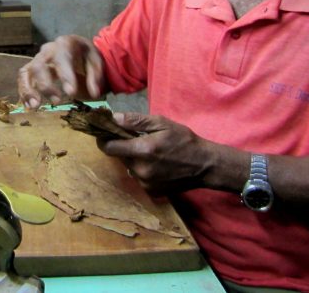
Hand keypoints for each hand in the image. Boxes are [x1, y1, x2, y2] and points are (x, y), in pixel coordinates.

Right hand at [17, 35, 105, 109]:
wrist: (78, 52)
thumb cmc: (86, 56)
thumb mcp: (96, 61)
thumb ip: (95, 76)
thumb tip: (94, 93)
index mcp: (65, 44)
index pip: (62, 57)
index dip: (65, 75)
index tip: (71, 92)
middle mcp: (47, 50)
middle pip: (39, 65)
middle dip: (46, 85)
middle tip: (57, 101)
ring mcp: (37, 59)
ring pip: (26, 72)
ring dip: (28, 90)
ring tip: (36, 106)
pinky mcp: (32, 69)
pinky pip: (23, 79)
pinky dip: (23, 92)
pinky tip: (29, 106)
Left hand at [98, 112, 215, 194]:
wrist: (204, 165)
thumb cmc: (184, 140)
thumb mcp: (162, 123)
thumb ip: (135, 120)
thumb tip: (113, 117)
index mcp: (142, 150)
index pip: (108, 147)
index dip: (103, 139)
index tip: (106, 132)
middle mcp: (140, 170)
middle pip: (118, 156)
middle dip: (122, 146)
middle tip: (135, 139)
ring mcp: (145, 183)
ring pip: (128, 166)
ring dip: (133, 158)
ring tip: (150, 151)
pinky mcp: (151, 191)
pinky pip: (137, 176)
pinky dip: (141, 169)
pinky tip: (156, 164)